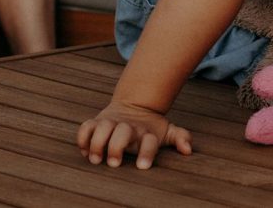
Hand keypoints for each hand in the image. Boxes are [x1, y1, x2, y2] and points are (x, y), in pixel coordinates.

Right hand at [76, 101, 191, 169]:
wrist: (134, 105)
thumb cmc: (150, 127)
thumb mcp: (167, 131)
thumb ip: (179, 137)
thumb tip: (188, 150)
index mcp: (146, 132)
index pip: (149, 141)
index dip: (147, 152)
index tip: (143, 167)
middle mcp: (128, 126)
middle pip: (122, 133)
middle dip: (116, 147)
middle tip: (114, 164)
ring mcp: (111, 122)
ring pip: (102, 128)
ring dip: (97, 143)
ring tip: (95, 159)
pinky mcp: (97, 121)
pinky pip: (86, 126)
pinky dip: (83, 137)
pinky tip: (84, 151)